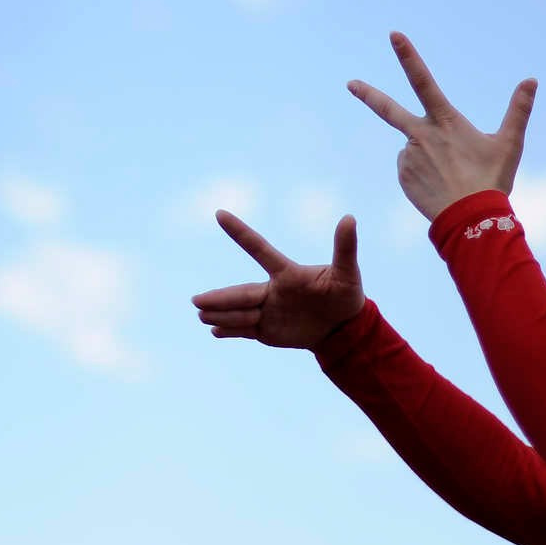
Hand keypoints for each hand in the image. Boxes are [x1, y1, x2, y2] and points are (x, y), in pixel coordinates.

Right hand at [191, 210, 364, 348]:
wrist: (343, 327)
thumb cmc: (346, 295)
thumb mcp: (347, 273)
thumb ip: (345, 247)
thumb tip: (349, 218)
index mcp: (287, 273)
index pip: (258, 248)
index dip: (240, 232)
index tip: (220, 214)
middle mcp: (272, 290)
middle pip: (242, 293)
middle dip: (219, 298)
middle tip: (196, 300)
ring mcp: (268, 310)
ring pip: (239, 312)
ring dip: (220, 313)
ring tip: (200, 314)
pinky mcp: (268, 330)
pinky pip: (245, 329)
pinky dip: (229, 330)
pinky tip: (213, 331)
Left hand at [349, 31, 536, 223]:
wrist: (470, 221)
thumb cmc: (492, 180)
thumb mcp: (510, 144)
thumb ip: (519, 110)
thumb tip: (532, 80)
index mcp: (444, 120)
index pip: (422, 80)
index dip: (408, 56)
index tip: (393, 35)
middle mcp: (420, 135)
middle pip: (388, 109)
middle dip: (367, 94)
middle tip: (350, 84)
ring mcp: (408, 157)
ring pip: (414, 147)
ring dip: (429, 155)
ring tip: (452, 176)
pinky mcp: (402, 177)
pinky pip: (409, 168)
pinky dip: (422, 173)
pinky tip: (439, 185)